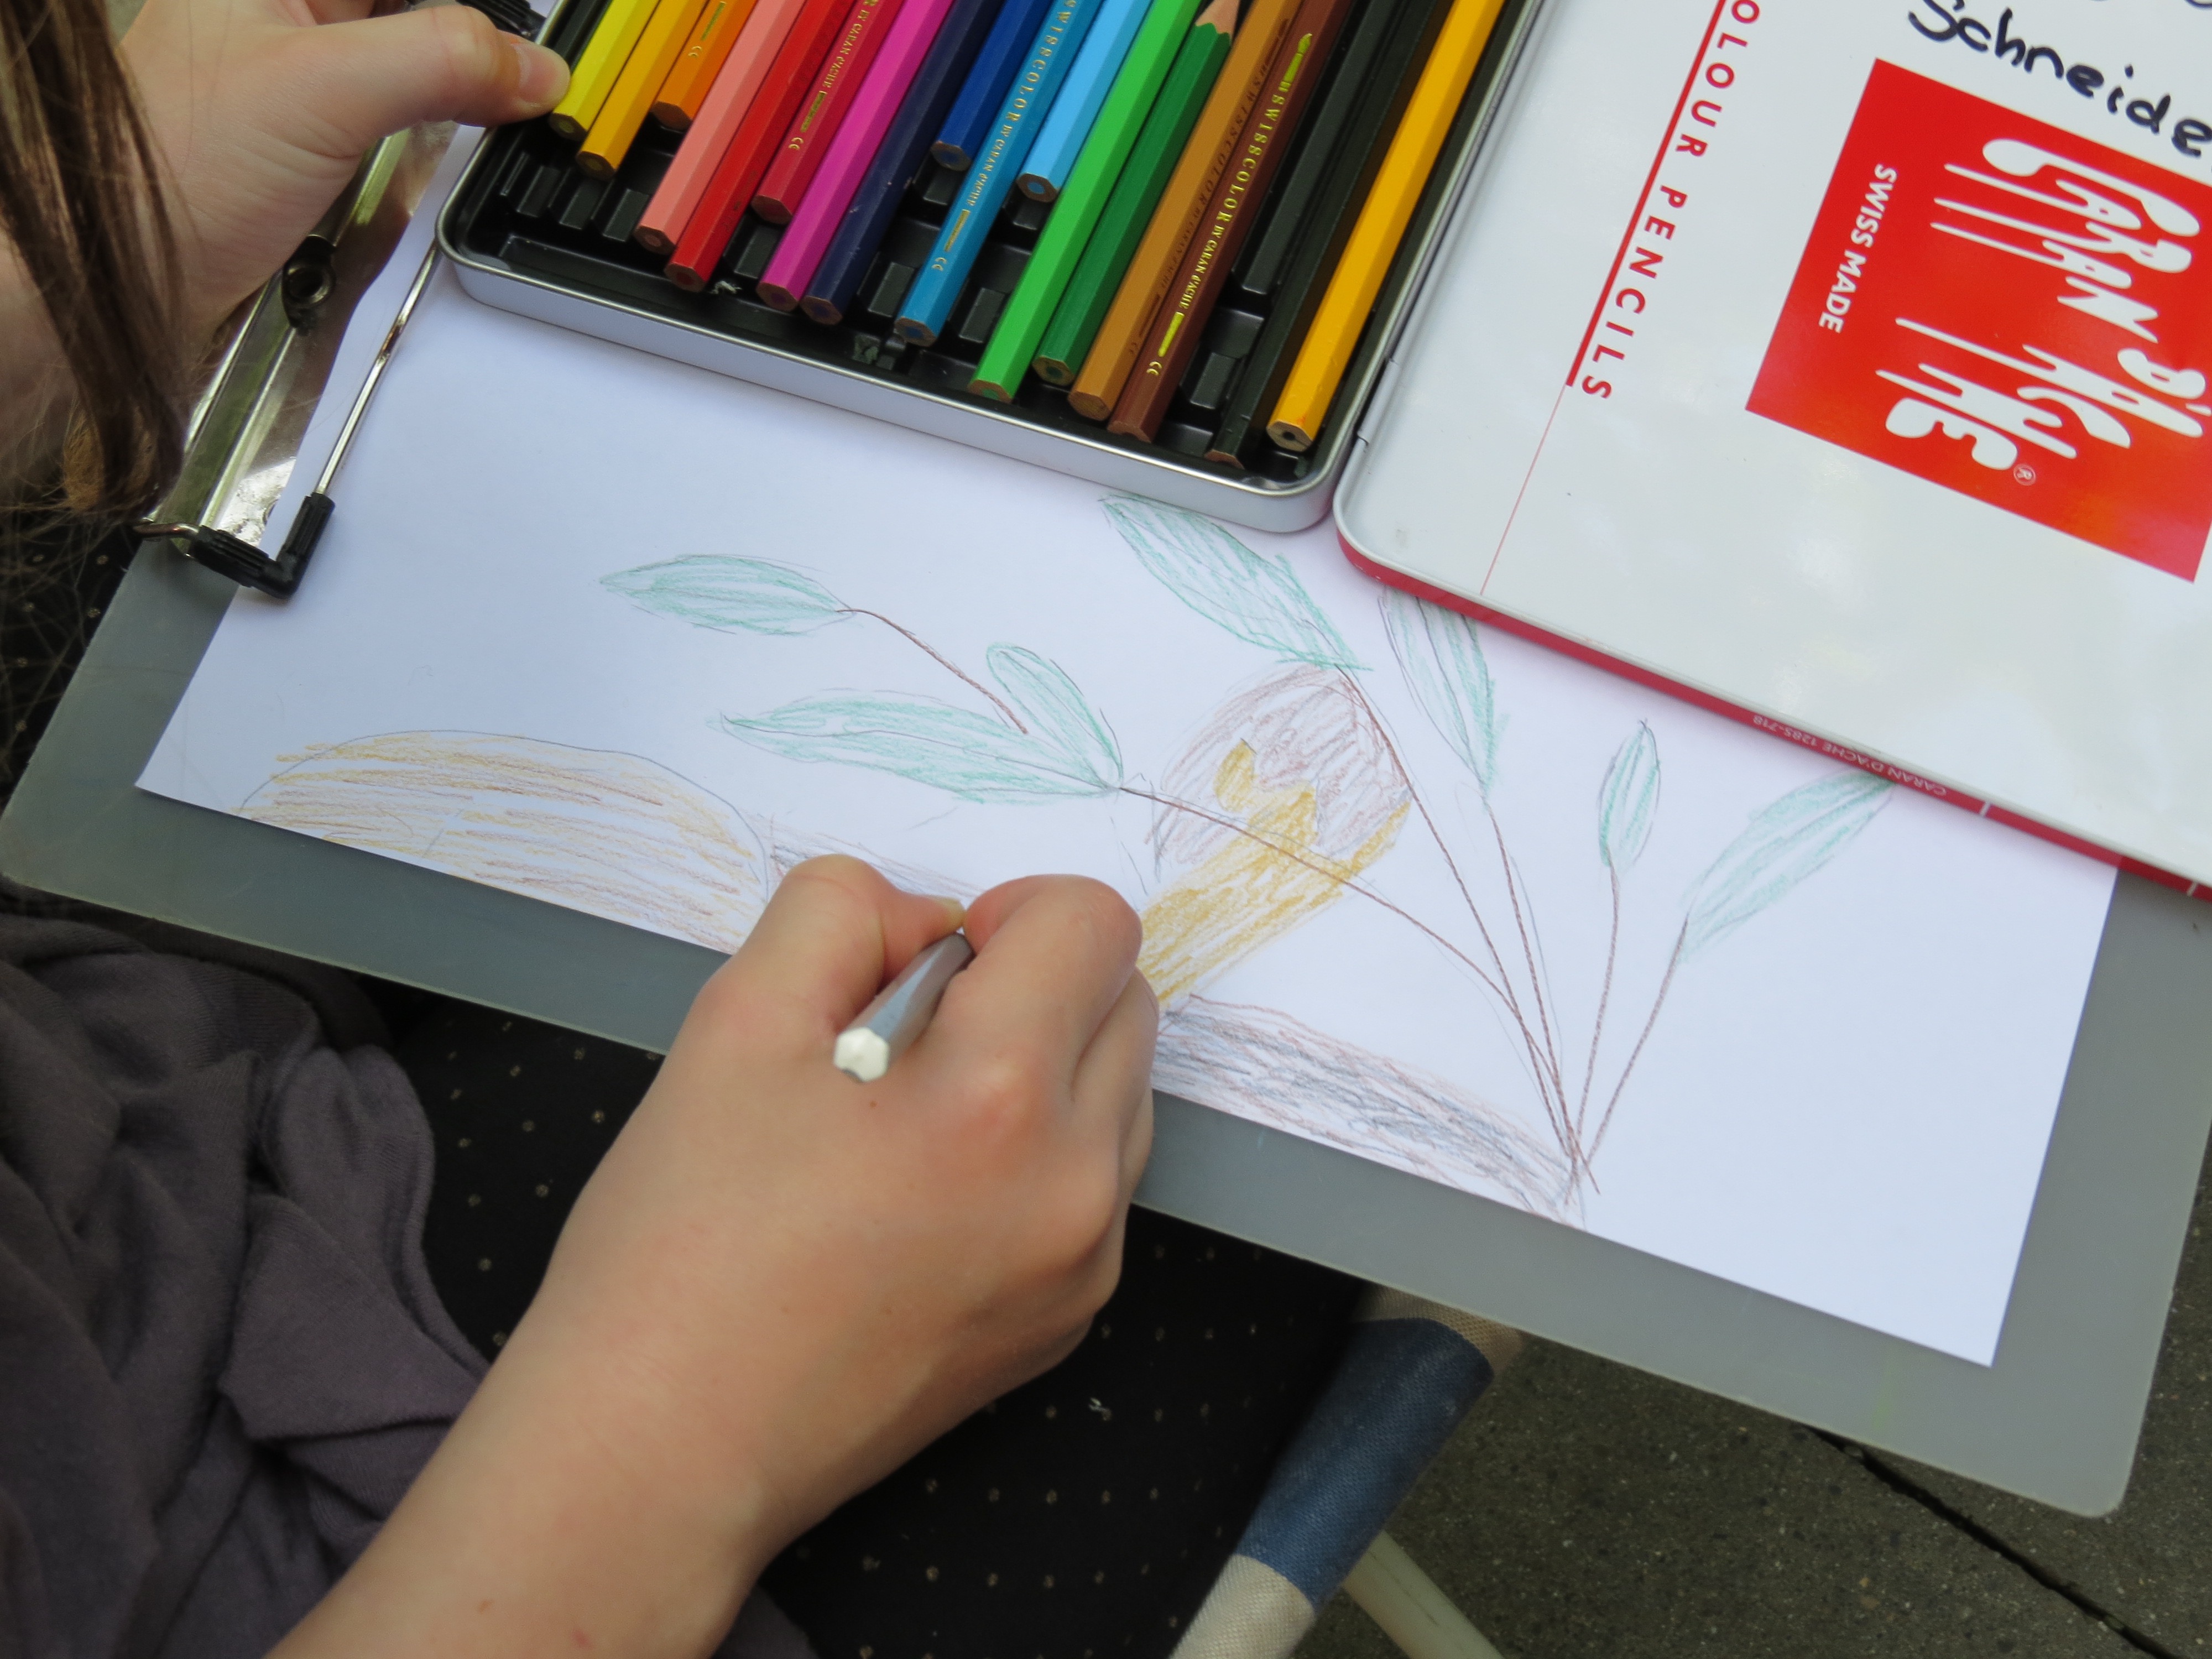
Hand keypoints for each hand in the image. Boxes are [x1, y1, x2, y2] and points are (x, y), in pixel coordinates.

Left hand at [121, 0, 569, 341]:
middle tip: (532, 73)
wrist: (127, 273)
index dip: (481, 10)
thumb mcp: (327, 92)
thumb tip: (534, 65)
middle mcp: (286, 8)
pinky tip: (461, 140)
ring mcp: (301, 70)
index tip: (532, 40)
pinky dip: (439, 125)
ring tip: (512, 101)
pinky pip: (400, 108)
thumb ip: (441, 61)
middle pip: (415, 6)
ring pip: (413, 50)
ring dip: (466, 80)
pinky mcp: (315, 133)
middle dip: (478, 39)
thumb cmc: (172, 171)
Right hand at [277, 858, 1155, 1656]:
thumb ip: (841, 915)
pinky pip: (1094, 1185)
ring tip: (909, 1122)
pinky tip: (923, 1194)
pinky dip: (1035, 1155)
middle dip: (1032, 984)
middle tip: (903, 1040)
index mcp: (1000, 1098)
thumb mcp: (734, 1021)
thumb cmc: (683, 1247)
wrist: (666, 1446)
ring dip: (1043, 1068)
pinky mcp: (1068, 1319)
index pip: (1095, 925)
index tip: (937, 959)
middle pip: (1125, 1002)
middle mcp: (1073, 1184)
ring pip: (1118, 1093)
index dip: (1014, 911)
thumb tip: (927, 921)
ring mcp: (1083, 1264)